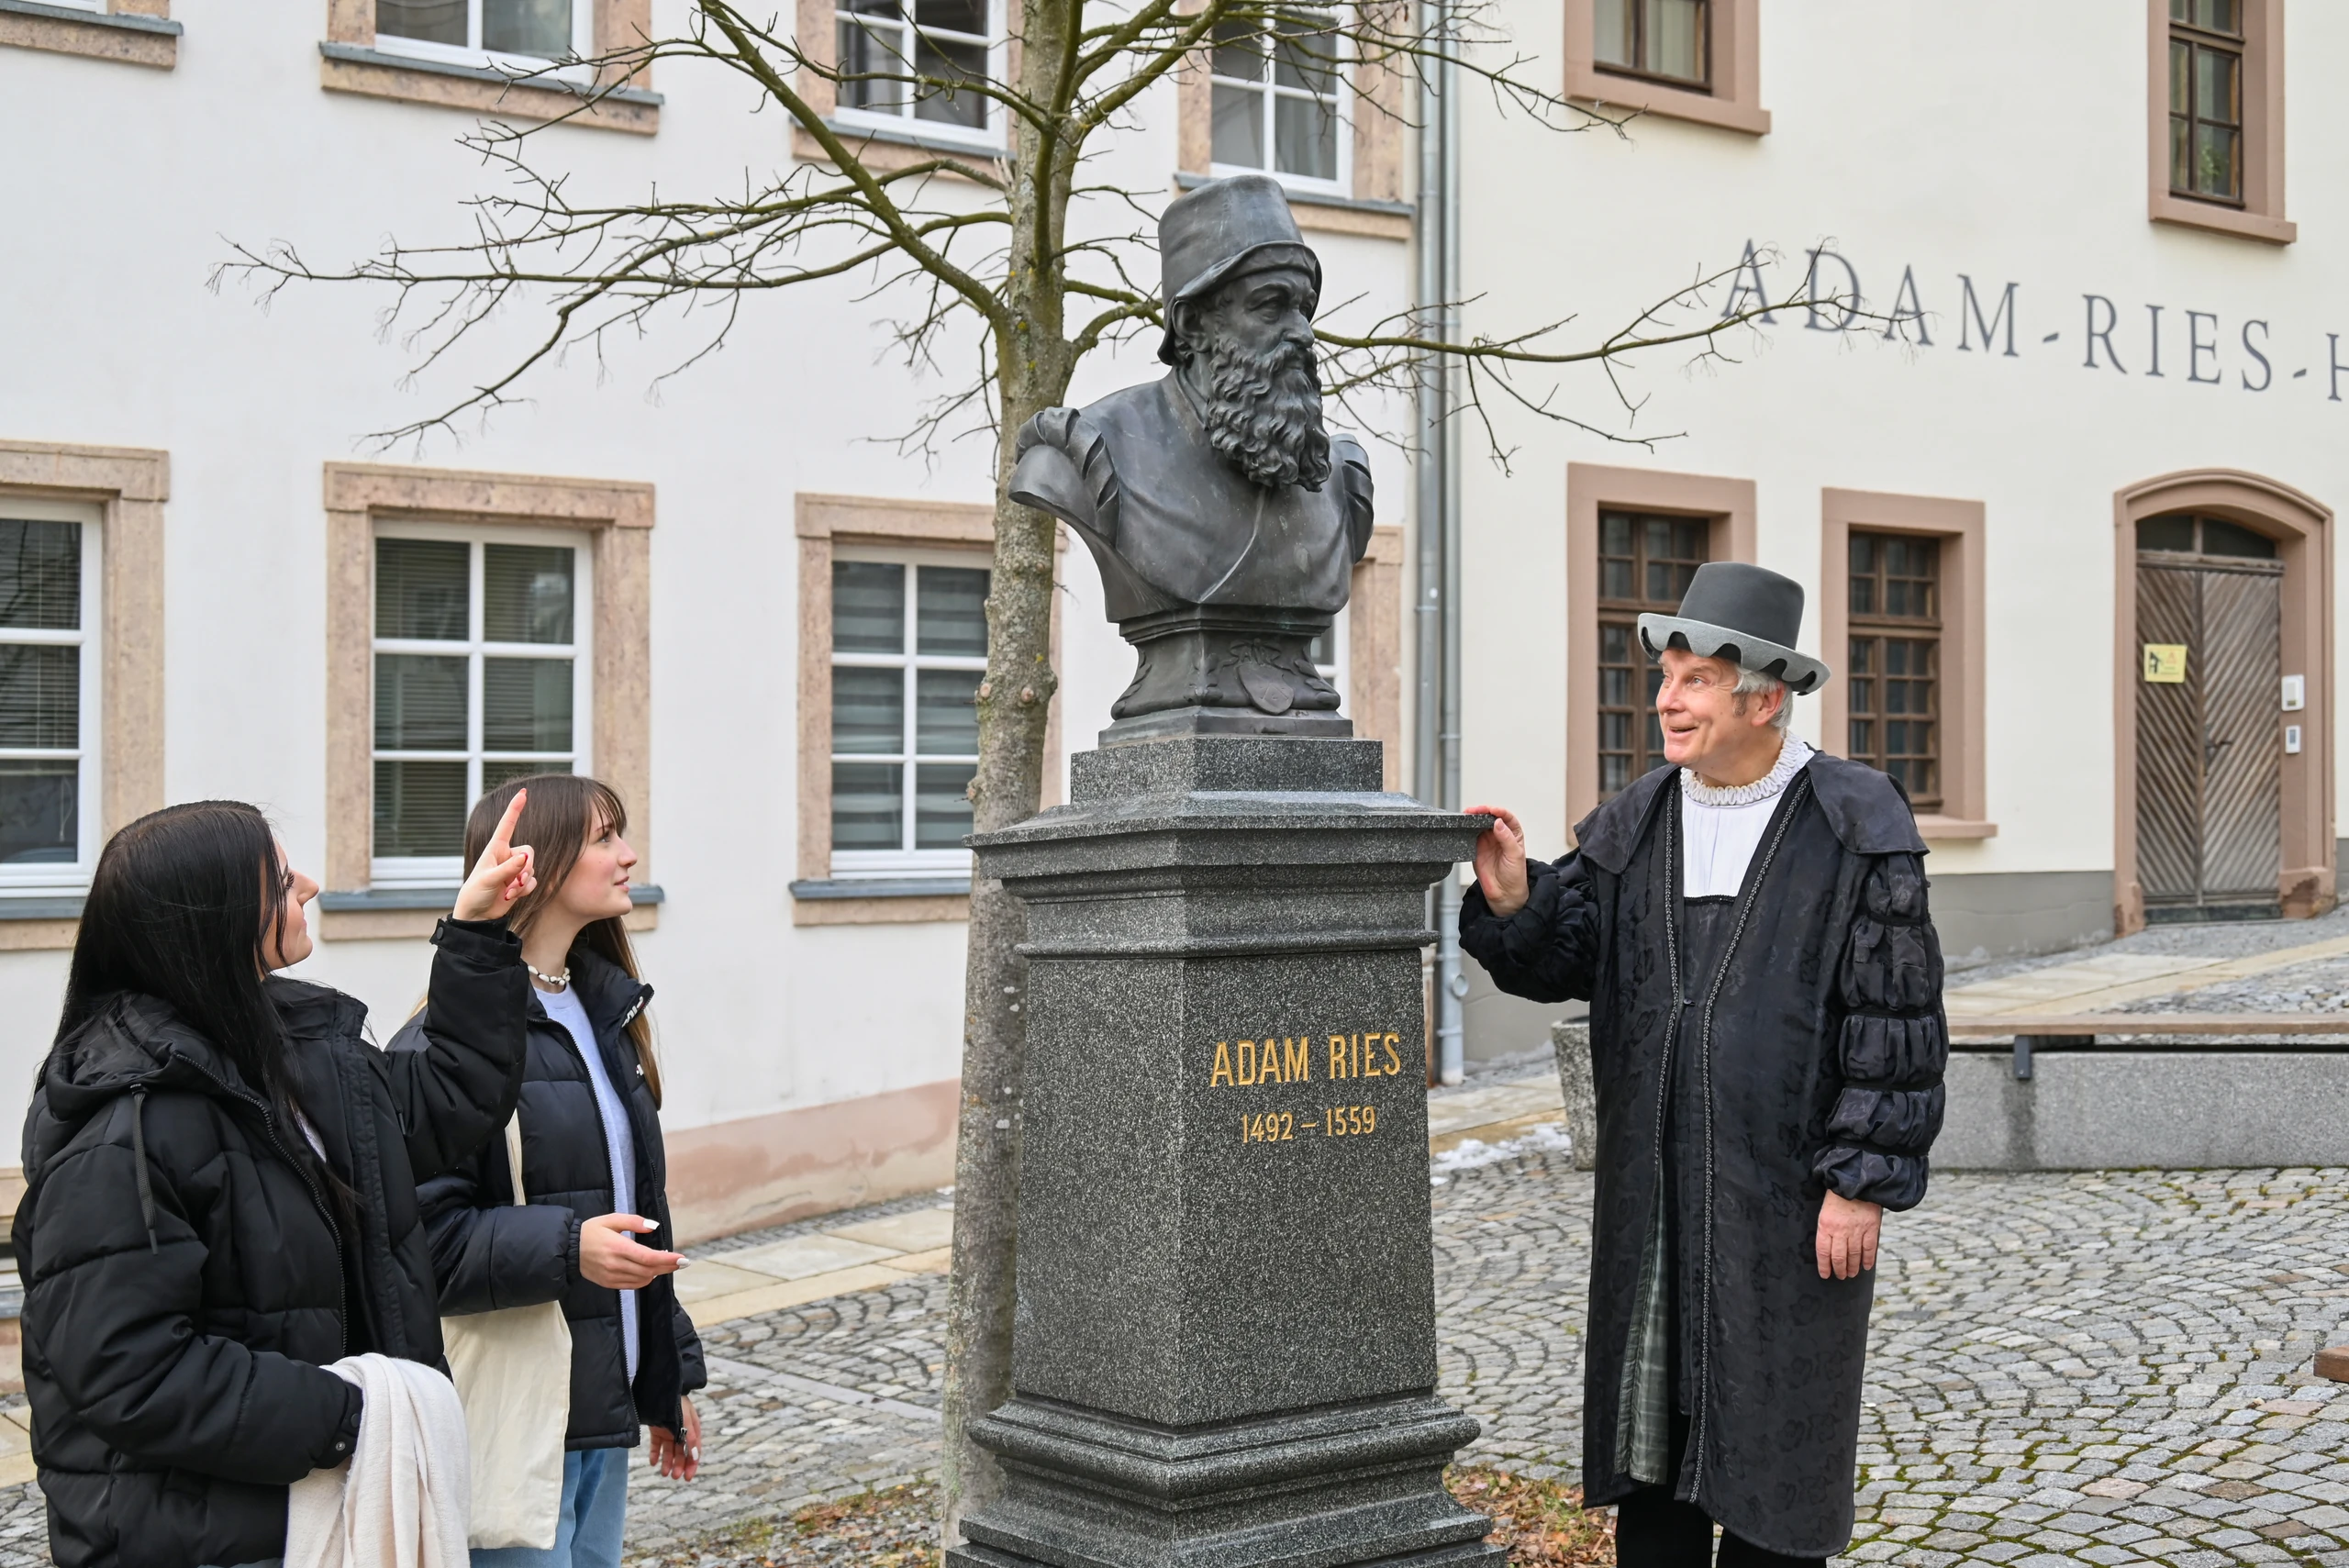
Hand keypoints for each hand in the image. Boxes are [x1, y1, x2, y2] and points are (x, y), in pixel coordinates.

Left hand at [452, 789, 535, 922]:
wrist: (477, 915)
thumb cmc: (475, 893)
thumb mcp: (488, 879)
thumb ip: (507, 868)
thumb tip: (525, 858)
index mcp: (495, 849)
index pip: (507, 825)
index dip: (515, 809)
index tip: (523, 793)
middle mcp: (506, 857)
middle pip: (529, 852)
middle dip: (526, 868)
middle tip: (515, 882)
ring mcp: (514, 870)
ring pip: (532, 868)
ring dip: (522, 883)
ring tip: (508, 893)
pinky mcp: (519, 883)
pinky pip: (534, 882)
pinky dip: (525, 890)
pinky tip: (512, 897)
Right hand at [579, 1213, 684, 1290]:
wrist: (569, 1249)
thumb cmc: (591, 1231)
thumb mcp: (611, 1219)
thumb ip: (634, 1221)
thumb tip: (654, 1226)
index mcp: (618, 1247)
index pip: (648, 1257)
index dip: (667, 1260)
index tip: (682, 1258)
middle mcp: (616, 1264)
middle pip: (649, 1270)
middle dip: (667, 1267)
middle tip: (680, 1262)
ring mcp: (612, 1276)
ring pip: (642, 1279)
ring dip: (657, 1273)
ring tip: (666, 1265)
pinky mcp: (609, 1283)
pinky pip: (632, 1285)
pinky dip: (644, 1279)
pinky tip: (650, 1272)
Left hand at [649, 1395, 700, 1481]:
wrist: (660, 1390)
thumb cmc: (678, 1402)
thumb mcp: (687, 1419)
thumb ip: (690, 1437)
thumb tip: (695, 1456)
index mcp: (692, 1429)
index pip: (694, 1450)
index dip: (692, 1464)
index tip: (687, 1477)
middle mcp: (681, 1432)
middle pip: (681, 1453)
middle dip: (679, 1465)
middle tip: (675, 1477)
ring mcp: (668, 1431)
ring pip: (669, 1451)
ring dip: (667, 1463)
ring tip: (664, 1473)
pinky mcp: (657, 1430)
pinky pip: (656, 1445)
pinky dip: (655, 1454)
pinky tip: (653, 1462)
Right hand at [1466, 804, 1529, 917]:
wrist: (1504, 893)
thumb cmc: (1515, 875)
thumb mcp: (1515, 855)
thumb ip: (1507, 838)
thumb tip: (1498, 822)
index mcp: (1513, 834)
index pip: (1506, 817)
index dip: (1499, 811)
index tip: (1492, 810)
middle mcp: (1499, 835)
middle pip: (1491, 818)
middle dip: (1483, 811)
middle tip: (1475, 810)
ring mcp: (1487, 841)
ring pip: (1479, 824)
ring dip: (1473, 818)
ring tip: (1467, 815)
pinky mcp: (1476, 848)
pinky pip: (1470, 835)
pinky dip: (1466, 829)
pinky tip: (1465, 826)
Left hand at [1815, 1192, 1880, 1279]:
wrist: (1856, 1182)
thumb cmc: (1837, 1197)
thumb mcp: (1825, 1212)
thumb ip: (1826, 1229)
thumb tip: (1828, 1249)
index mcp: (1826, 1225)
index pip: (1823, 1251)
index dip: (1824, 1266)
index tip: (1825, 1275)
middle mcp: (1841, 1230)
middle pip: (1839, 1257)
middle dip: (1839, 1270)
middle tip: (1840, 1276)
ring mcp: (1857, 1230)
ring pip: (1854, 1255)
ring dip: (1853, 1267)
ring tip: (1851, 1274)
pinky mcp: (1871, 1228)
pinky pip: (1869, 1248)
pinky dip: (1868, 1260)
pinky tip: (1866, 1266)